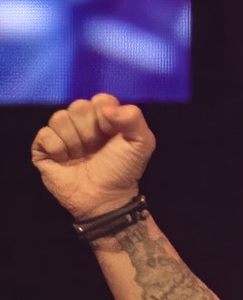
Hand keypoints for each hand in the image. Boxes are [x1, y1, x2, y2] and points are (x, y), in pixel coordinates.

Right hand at [31, 93, 155, 220]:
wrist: (105, 199)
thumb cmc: (122, 171)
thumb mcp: (142, 144)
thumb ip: (134, 118)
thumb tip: (107, 108)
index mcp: (104, 118)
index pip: (100, 99)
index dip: (106, 116)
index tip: (112, 134)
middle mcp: (82, 123)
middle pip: (78, 106)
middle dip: (90, 131)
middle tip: (96, 149)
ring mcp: (62, 135)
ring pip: (59, 118)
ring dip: (74, 141)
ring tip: (81, 157)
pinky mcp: (44, 148)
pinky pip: (44, 134)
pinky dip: (57, 148)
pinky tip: (65, 160)